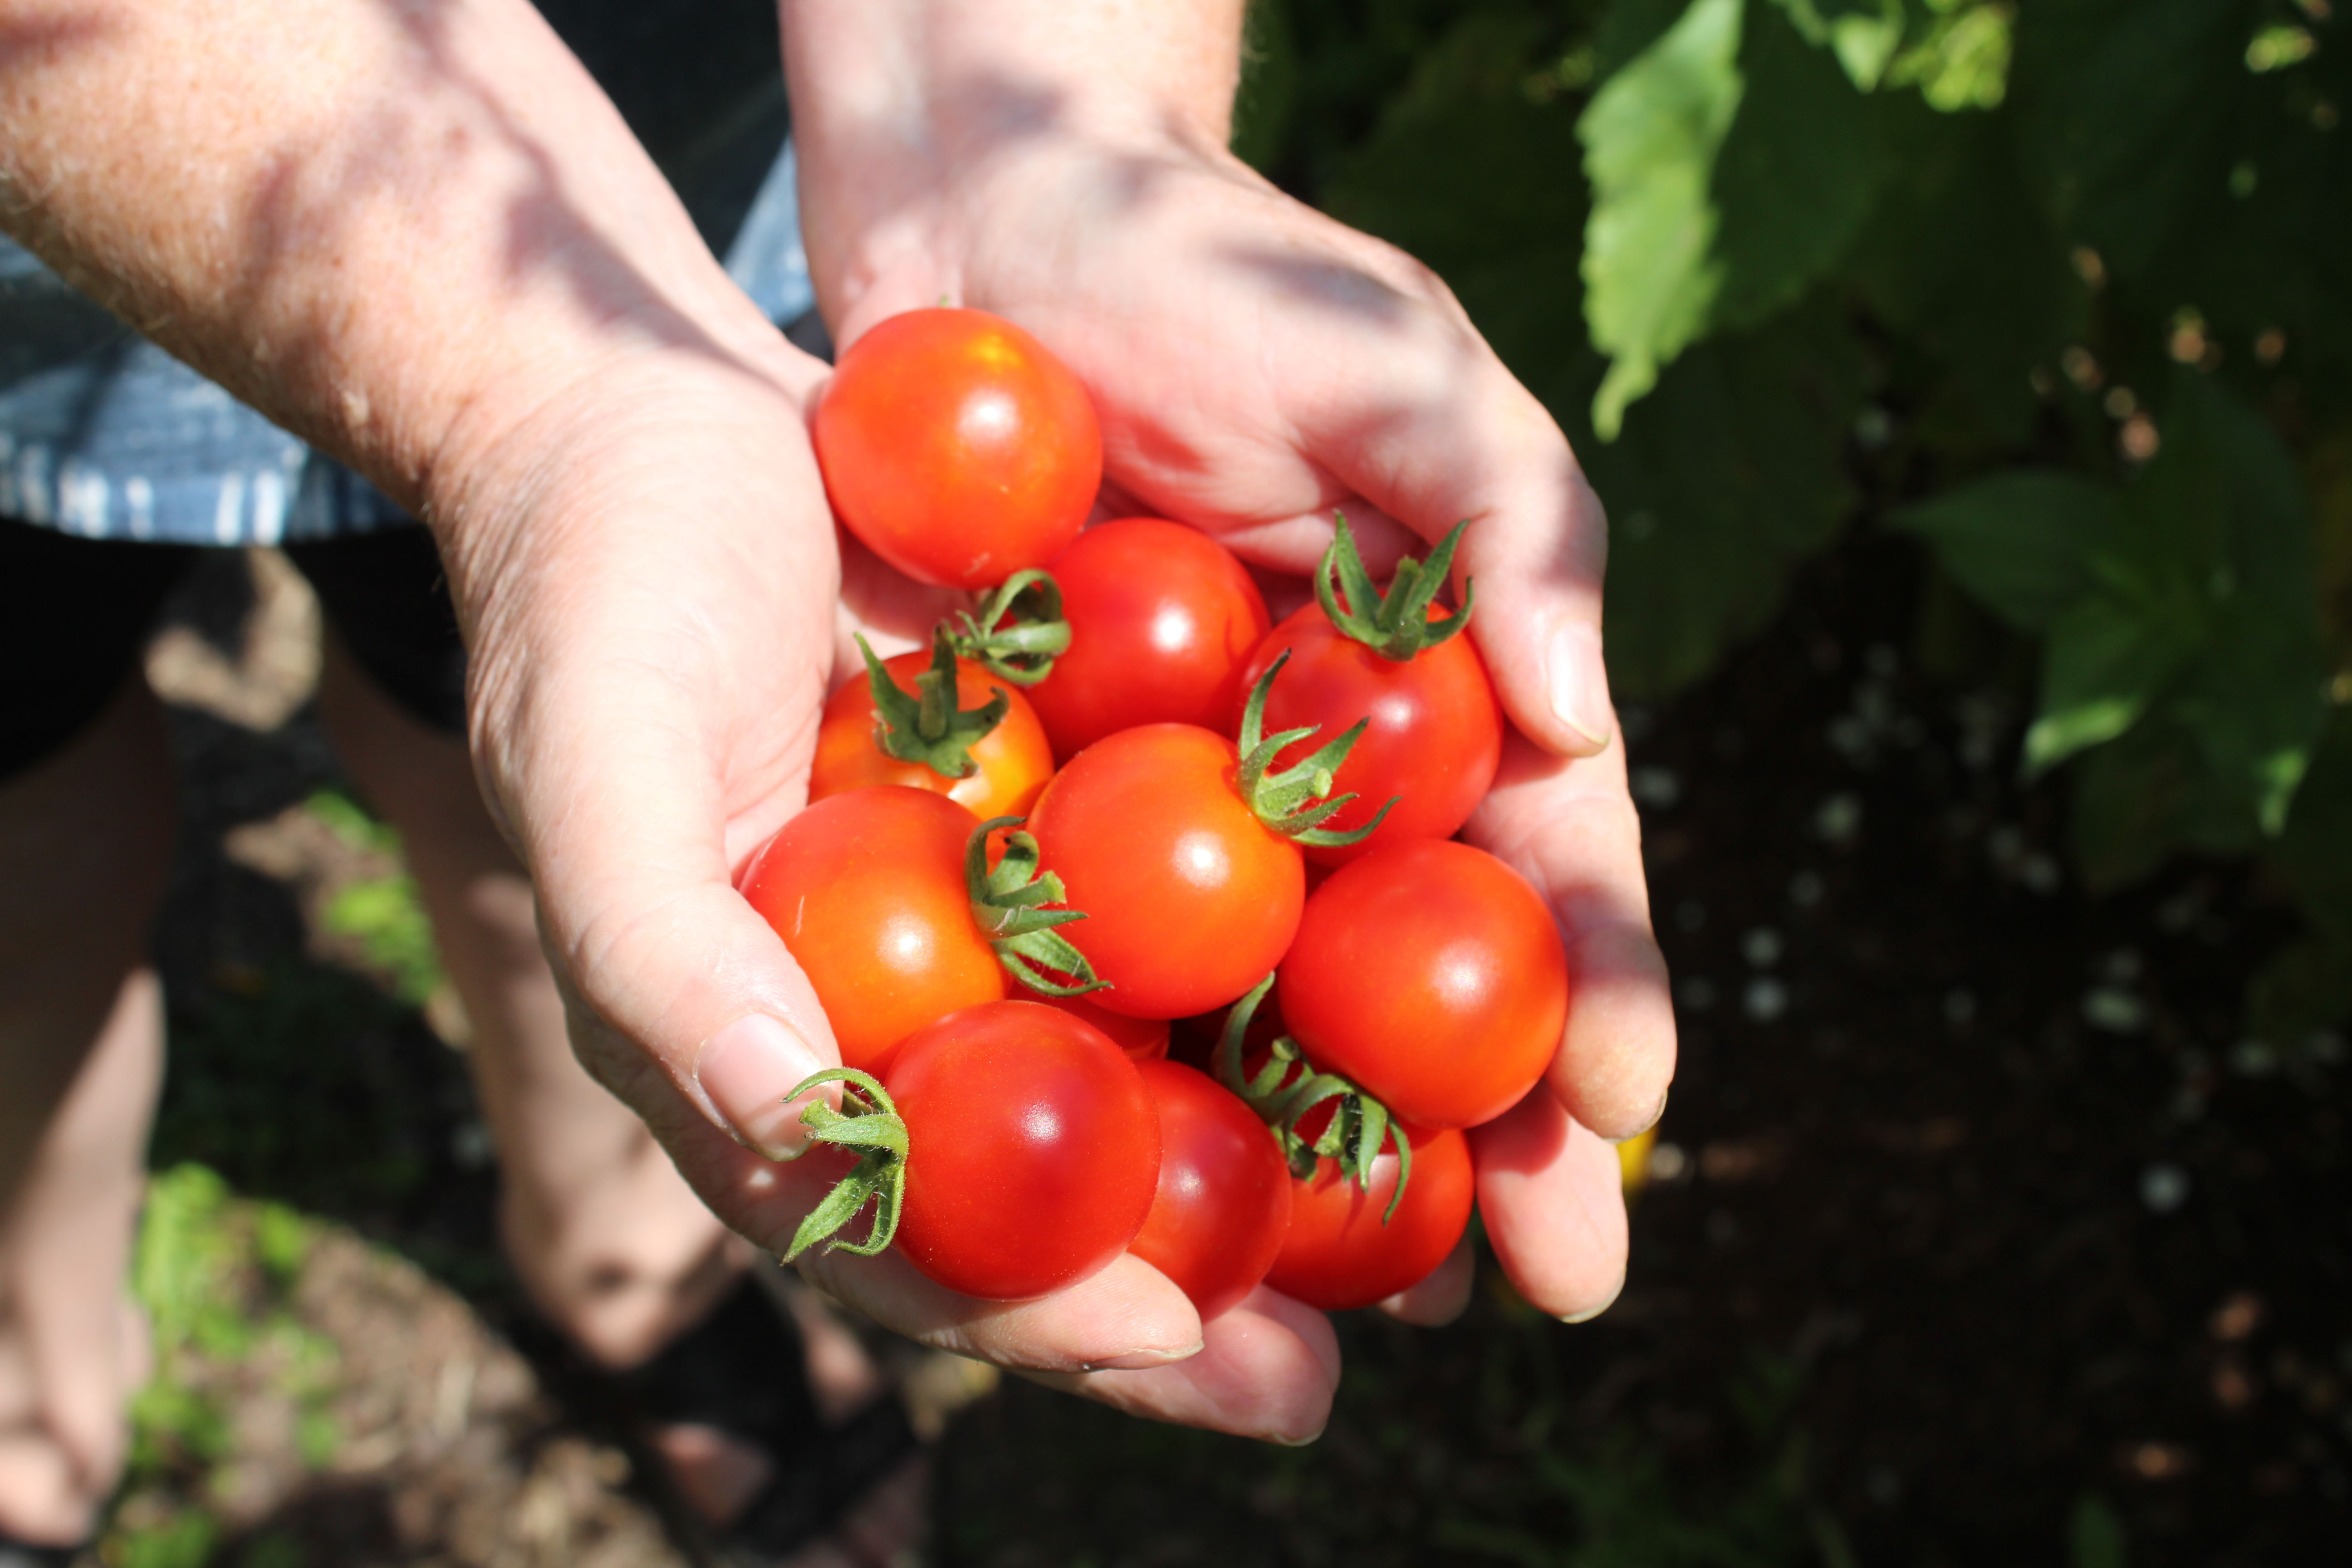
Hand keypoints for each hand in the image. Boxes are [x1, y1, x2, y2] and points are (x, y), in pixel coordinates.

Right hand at [435, 330, 1339, 1441]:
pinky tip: (1405, 1021)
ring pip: (1143, 1078)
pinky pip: (1192, 916)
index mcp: (780, 1061)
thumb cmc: (600, 599)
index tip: (1170, 1342)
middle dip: (1184, 1294)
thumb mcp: (601, 769)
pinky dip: (1288, 976)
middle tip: (1325, 1380)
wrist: (662, 417)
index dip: (1030, 1308)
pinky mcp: (1079, 811)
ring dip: (1271, 1170)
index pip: (902, 1237)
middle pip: (1051, 1194)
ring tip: (1420, 1254)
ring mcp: (999, 921)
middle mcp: (904, 1017)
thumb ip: (664, 959)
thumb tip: (787, 1127)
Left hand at [806, 123, 1672, 1344]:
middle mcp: (1341, 783)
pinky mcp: (1050, 807)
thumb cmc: (1224, 275)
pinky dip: (1142, 1074)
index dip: (1606, 996)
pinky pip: (1105, 968)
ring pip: (1283, 1019)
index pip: (1557, 870)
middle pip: (1435, 990)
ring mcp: (1198, 812)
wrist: (1005, 233)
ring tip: (1367, 1301)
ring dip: (1334, 1164)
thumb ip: (1513, 518)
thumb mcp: (1397, 368)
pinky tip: (1157, 1190)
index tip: (1628, 1126)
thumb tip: (1594, 706)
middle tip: (1530, 1293)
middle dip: (1493, 1142)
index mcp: (1453, 694)